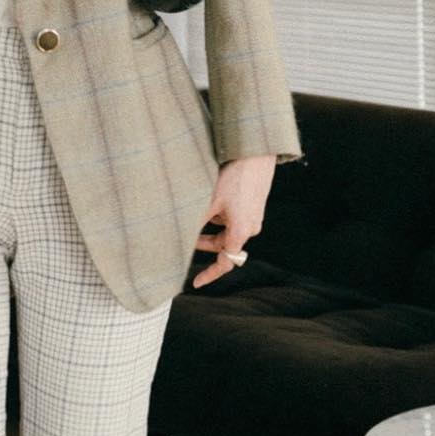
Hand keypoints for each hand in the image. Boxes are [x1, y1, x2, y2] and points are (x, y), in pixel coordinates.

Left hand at [192, 155, 274, 288]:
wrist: (256, 153)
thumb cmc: (235, 176)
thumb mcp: (210, 201)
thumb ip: (197, 221)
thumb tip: (179, 234)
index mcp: (241, 231)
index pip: (226, 262)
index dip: (210, 274)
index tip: (196, 282)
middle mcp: (250, 227)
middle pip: (223, 245)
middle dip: (204, 243)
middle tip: (185, 237)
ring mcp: (253, 217)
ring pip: (227, 230)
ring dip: (211, 225)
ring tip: (199, 210)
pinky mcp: (253, 206)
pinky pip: (234, 219)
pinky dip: (220, 215)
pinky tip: (213, 198)